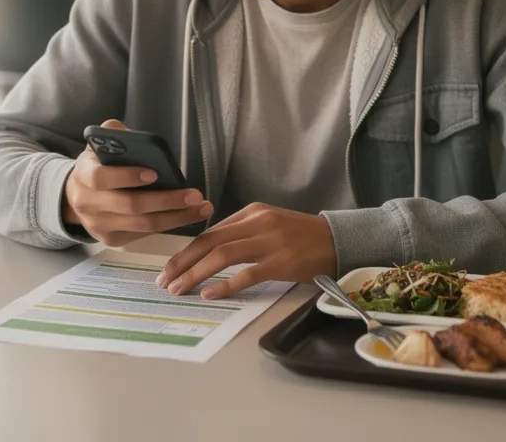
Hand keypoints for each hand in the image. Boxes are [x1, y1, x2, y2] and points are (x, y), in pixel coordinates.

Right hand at [62, 119, 212, 246]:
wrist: (77, 196)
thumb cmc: (97, 166)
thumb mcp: (99, 146)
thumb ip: (114, 135)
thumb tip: (134, 136)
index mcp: (82, 175)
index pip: (101, 178)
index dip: (127, 177)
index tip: (155, 173)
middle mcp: (87, 204)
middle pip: (130, 206)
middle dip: (166, 201)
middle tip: (194, 195)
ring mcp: (99, 226)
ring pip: (142, 225)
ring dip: (176, 217)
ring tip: (201, 207)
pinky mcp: (112, 240)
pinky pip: (144, 233)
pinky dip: (168, 224)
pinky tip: (188, 215)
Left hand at [156, 202, 336, 299]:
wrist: (340, 241)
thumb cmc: (304, 237)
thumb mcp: (271, 225)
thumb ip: (243, 233)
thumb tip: (211, 253)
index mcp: (252, 212)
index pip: (210, 232)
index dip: (186, 251)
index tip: (170, 268)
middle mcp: (257, 222)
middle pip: (209, 242)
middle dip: (182, 262)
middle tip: (165, 281)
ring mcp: (269, 241)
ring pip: (221, 256)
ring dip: (196, 274)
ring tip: (180, 289)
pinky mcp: (282, 261)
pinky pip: (246, 274)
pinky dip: (225, 285)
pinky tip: (210, 294)